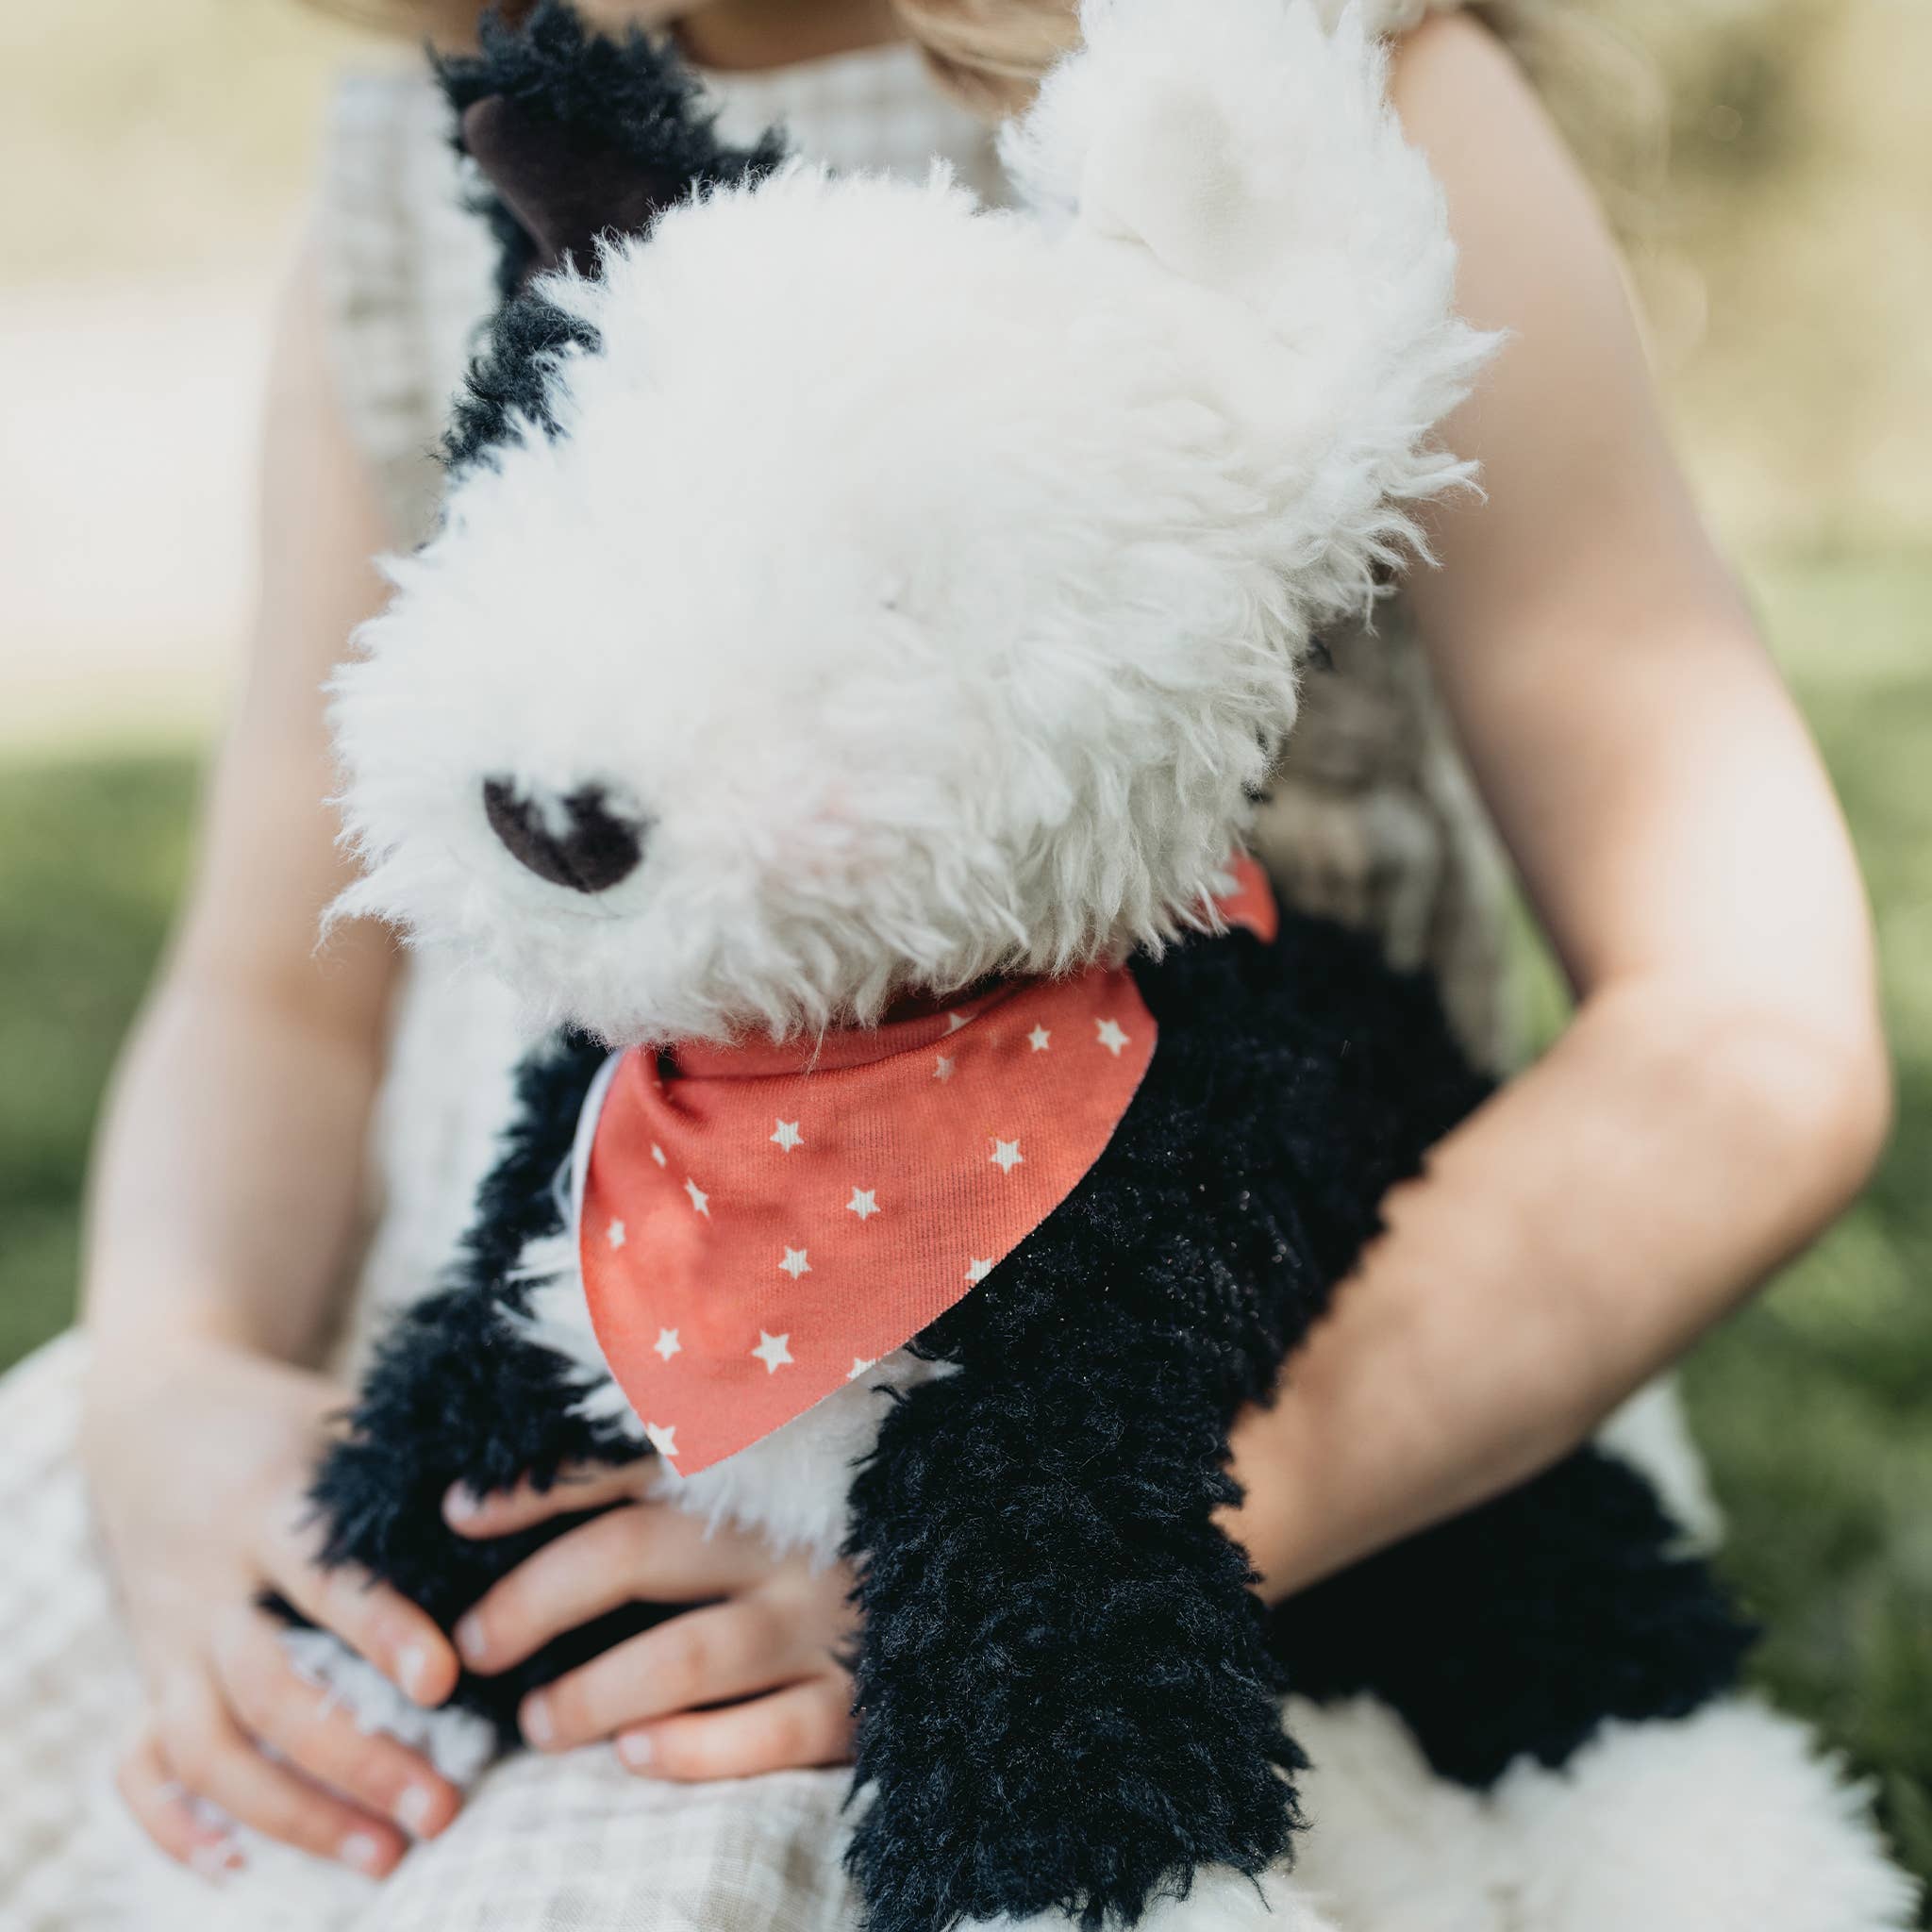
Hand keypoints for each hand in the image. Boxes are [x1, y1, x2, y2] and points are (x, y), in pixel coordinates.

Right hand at [82, 1336, 467, 1879]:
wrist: (154, 1418)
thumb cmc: (290, 1424)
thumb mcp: (347, 1427)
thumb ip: (421, 1475)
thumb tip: (544, 1508)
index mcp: (270, 1506)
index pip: (324, 1579)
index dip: (382, 1631)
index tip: (443, 1682)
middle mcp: (209, 1582)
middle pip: (270, 1689)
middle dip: (355, 1760)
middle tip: (441, 1810)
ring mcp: (167, 1636)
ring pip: (208, 1747)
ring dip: (293, 1813)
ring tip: (383, 1855)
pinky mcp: (147, 1672)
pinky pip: (140, 1764)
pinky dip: (178, 1825)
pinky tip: (241, 1871)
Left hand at [445, 1463, 858, 1778]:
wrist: (965, 1589)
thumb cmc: (824, 1538)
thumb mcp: (758, 1489)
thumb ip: (667, 1486)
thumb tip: (510, 1503)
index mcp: (755, 1473)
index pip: (623, 1463)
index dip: (534, 1488)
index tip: (457, 1515)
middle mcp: (785, 1537)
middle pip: (634, 1552)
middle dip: (535, 1600)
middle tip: (475, 1645)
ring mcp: (825, 1618)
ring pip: (686, 1655)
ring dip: (593, 1694)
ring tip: (538, 1723)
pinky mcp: (859, 1700)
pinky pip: (765, 1736)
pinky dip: (689, 1750)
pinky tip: (634, 1756)